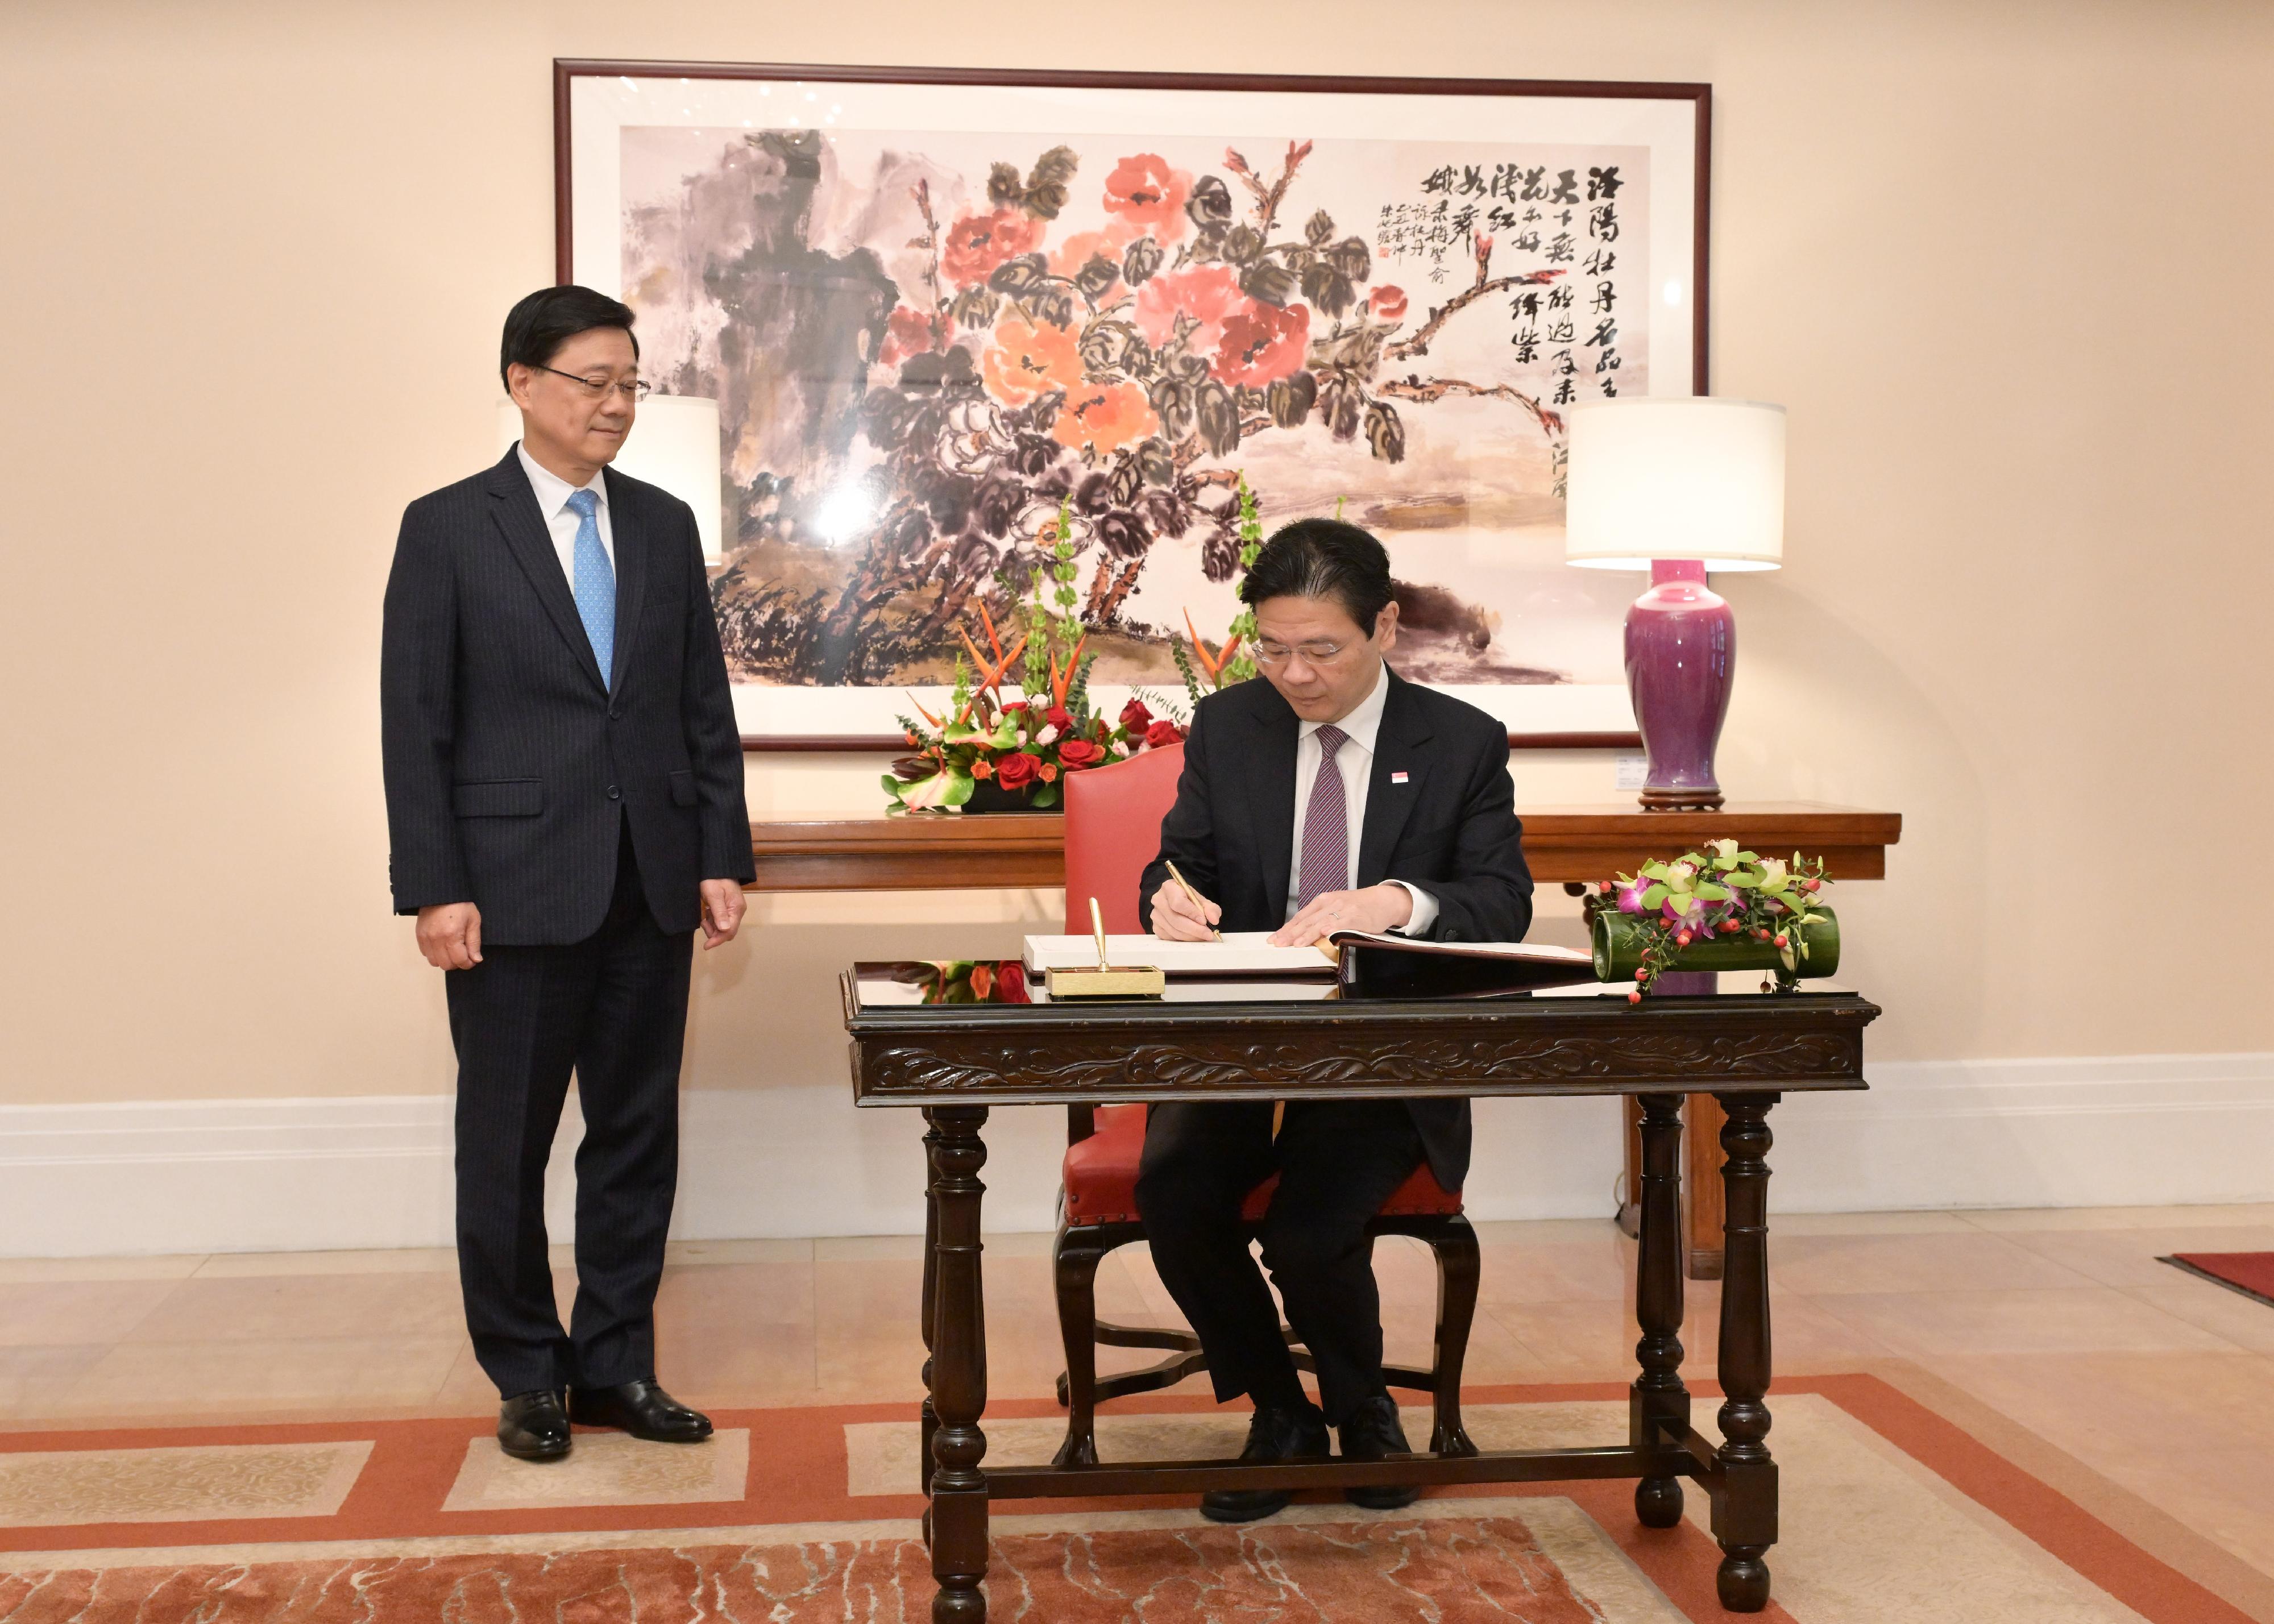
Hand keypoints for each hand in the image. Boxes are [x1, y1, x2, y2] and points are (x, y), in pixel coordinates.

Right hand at [416, 902, 481, 969]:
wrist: (441, 892)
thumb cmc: (460, 904)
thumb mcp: (474, 921)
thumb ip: (474, 942)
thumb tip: (476, 960)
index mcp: (451, 935)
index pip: (460, 961)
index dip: (468, 963)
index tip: (472, 959)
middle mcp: (436, 939)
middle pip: (446, 965)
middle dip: (457, 963)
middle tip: (463, 954)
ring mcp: (425, 938)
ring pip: (434, 962)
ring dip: (445, 960)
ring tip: (452, 949)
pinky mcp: (419, 935)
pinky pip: (426, 954)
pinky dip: (435, 954)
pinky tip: (442, 945)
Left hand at [699, 879, 745, 949]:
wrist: (718, 867)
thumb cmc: (715, 879)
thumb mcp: (714, 895)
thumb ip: (719, 912)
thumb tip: (724, 930)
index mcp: (736, 909)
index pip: (729, 931)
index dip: (718, 940)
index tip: (706, 946)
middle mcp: (737, 911)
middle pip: (728, 931)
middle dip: (715, 933)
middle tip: (703, 923)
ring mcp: (733, 910)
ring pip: (723, 927)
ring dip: (713, 926)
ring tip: (705, 916)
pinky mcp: (728, 908)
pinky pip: (721, 921)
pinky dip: (713, 921)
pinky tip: (708, 912)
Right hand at [1149, 879, 1221, 941]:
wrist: (1179, 903)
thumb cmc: (1189, 900)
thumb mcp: (1202, 901)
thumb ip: (1211, 909)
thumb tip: (1214, 920)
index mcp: (1169, 887)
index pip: (1178, 903)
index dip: (1192, 913)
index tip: (1204, 921)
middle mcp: (1159, 900)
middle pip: (1175, 919)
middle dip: (1194, 929)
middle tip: (1208, 934)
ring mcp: (1155, 915)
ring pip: (1174, 931)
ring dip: (1191, 936)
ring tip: (1203, 936)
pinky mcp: (1156, 927)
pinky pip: (1170, 937)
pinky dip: (1184, 940)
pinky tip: (1193, 937)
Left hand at [1269, 883, 1411, 947]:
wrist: (1383, 900)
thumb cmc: (1358, 906)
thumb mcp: (1336, 907)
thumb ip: (1321, 918)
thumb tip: (1302, 934)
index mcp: (1323, 900)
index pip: (1301, 916)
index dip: (1287, 928)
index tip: (1274, 939)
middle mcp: (1330, 903)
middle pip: (1307, 920)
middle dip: (1291, 933)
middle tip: (1278, 944)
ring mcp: (1343, 909)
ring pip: (1321, 923)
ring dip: (1307, 934)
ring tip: (1296, 944)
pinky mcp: (1355, 916)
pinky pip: (1341, 923)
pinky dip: (1331, 929)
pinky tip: (1322, 935)